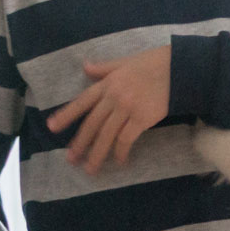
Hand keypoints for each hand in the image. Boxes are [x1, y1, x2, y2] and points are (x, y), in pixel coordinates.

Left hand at [46, 45, 171, 174]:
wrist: (178, 68)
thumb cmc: (153, 63)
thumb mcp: (124, 62)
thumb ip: (104, 68)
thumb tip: (85, 67)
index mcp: (107, 83)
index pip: (82, 101)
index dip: (66, 115)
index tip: (51, 127)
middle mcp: (113, 96)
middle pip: (92, 123)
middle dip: (80, 143)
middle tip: (71, 160)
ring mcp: (127, 108)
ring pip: (106, 135)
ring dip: (97, 154)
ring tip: (91, 169)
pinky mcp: (142, 118)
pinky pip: (126, 139)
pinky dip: (121, 152)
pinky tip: (119, 161)